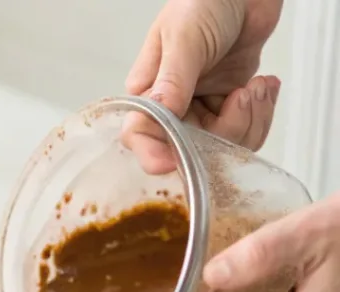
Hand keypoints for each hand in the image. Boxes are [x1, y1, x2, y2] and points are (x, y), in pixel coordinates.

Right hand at [124, 0, 282, 172]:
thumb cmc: (205, 0)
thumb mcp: (185, 36)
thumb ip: (172, 79)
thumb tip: (159, 115)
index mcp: (148, 92)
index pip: (141, 135)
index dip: (155, 155)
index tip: (174, 163)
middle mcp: (171, 109)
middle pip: (188, 150)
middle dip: (224, 131)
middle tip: (244, 97)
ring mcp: (200, 110)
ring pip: (218, 147)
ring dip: (249, 121)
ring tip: (258, 86)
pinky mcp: (227, 107)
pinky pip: (242, 133)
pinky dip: (260, 114)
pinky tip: (263, 85)